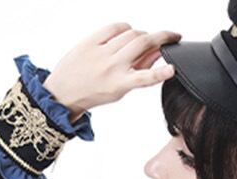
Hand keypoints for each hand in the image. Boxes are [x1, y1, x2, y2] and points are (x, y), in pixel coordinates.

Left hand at [42, 22, 180, 119]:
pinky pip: (115, 27)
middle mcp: (111, 67)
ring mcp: (100, 52)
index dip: (161, 73)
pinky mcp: (91, 41)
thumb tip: (156, 54)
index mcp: (119, 84)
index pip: (145, 78)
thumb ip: (138, 72)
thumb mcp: (120, 90)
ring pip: (131, 33)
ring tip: (144, 41)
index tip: (172, 69)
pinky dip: (125, 28)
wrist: (64, 92)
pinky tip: (126, 34)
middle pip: (142, 43)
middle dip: (162, 37)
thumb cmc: (93, 93)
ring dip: (143, 35)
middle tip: (172, 36)